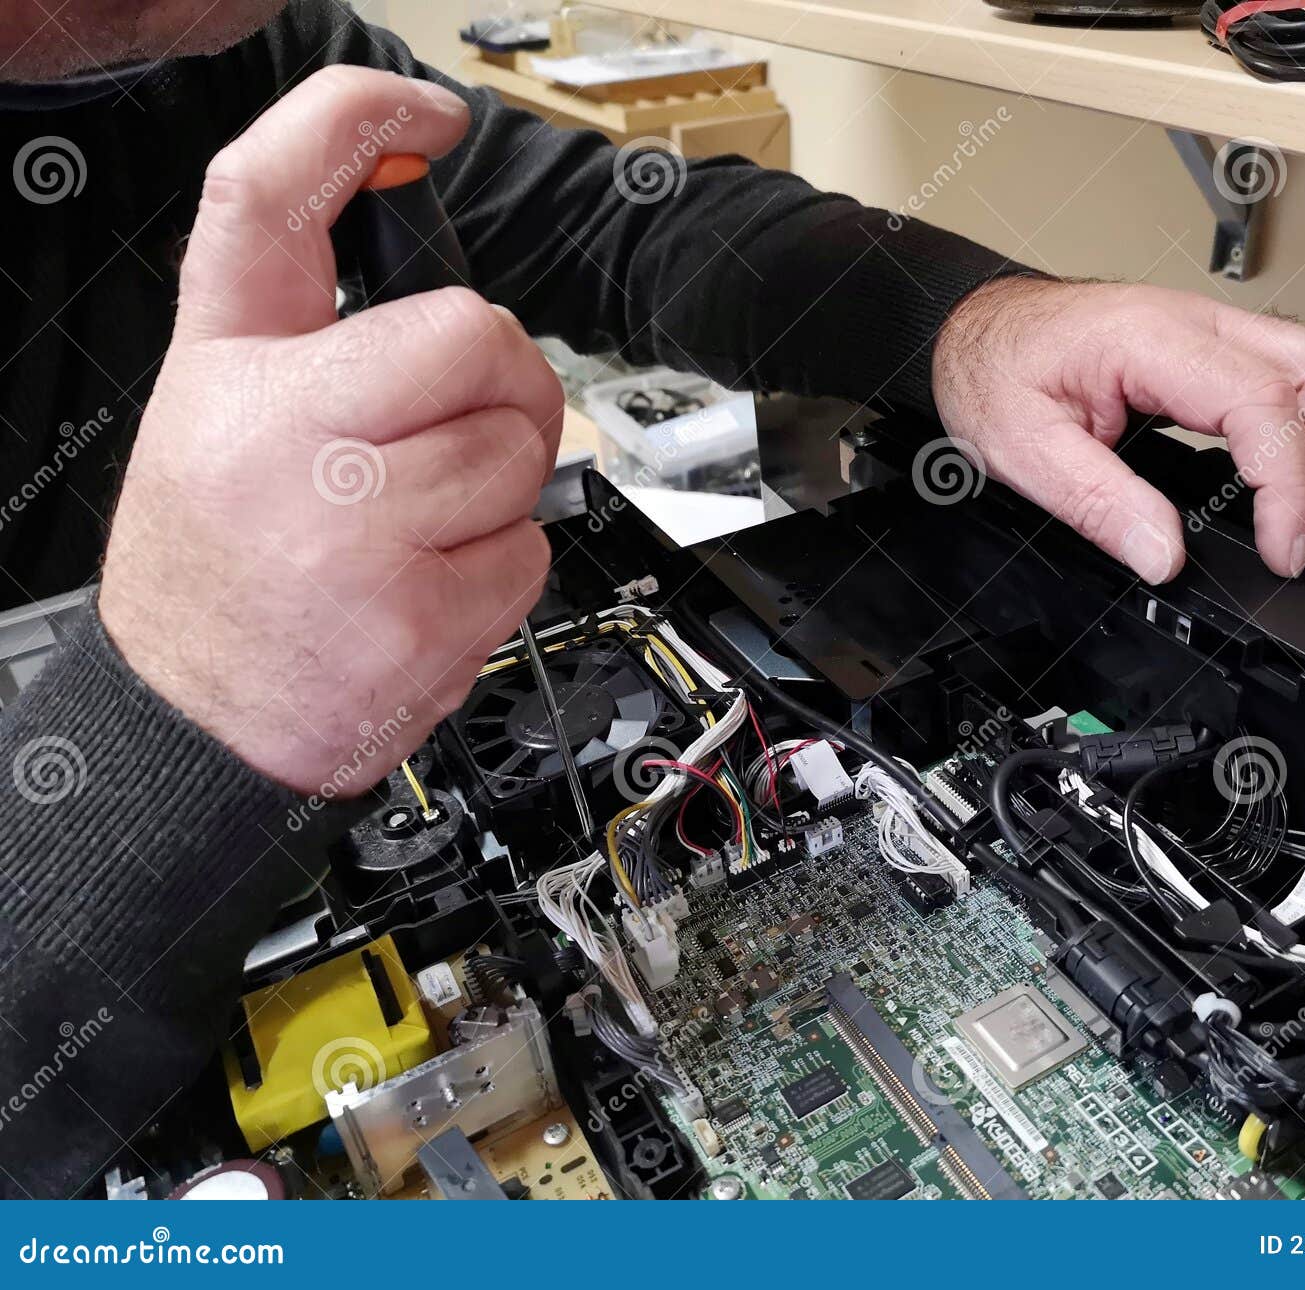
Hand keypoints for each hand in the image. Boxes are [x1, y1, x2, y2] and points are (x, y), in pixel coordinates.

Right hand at [100, 67, 561, 797]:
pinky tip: (428, 588)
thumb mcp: (215, 420)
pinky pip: (530, 552)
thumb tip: (439, 287)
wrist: (191, 720)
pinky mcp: (419, 619)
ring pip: (519, 453)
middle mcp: (284, 441)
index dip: (350, 121)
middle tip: (466, 421)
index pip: (266, 202)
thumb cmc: (216, 568)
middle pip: (478, 340)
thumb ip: (309, 335)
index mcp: (229, 375)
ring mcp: (355, 535)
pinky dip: (503, 570)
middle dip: (505, 381)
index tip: (423, 115)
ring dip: (500, 489)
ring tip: (420, 526)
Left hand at [931, 277, 1304, 582]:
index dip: (1289, 485)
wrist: (973, 327)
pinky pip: (1295, 375)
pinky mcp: (1212, 348)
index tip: (1284, 550)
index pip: (1259, 403)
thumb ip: (1097, 502)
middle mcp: (1196, 322)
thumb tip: (1164, 557)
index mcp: (1150, 339)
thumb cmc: (992, 368)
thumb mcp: (1022, 448)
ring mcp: (1211, 329)